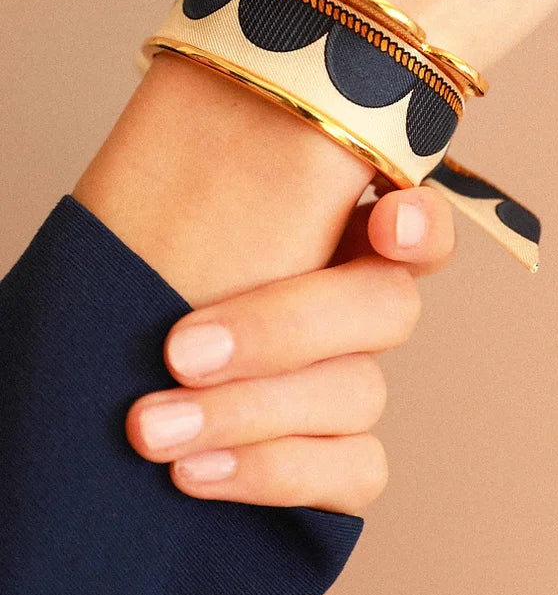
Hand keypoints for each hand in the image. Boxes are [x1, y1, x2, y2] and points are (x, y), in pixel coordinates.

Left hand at [125, 186, 454, 514]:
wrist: (98, 387)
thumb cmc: (136, 281)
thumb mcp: (170, 223)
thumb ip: (224, 188)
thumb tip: (228, 121)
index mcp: (335, 233)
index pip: (416, 218)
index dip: (421, 222)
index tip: (385, 220)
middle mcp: (356, 306)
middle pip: (388, 308)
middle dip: (286, 329)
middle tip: (178, 349)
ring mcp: (351, 386)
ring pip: (359, 394)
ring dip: (249, 411)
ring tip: (150, 426)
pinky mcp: (340, 465)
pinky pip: (354, 473)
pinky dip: (272, 473)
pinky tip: (192, 473)